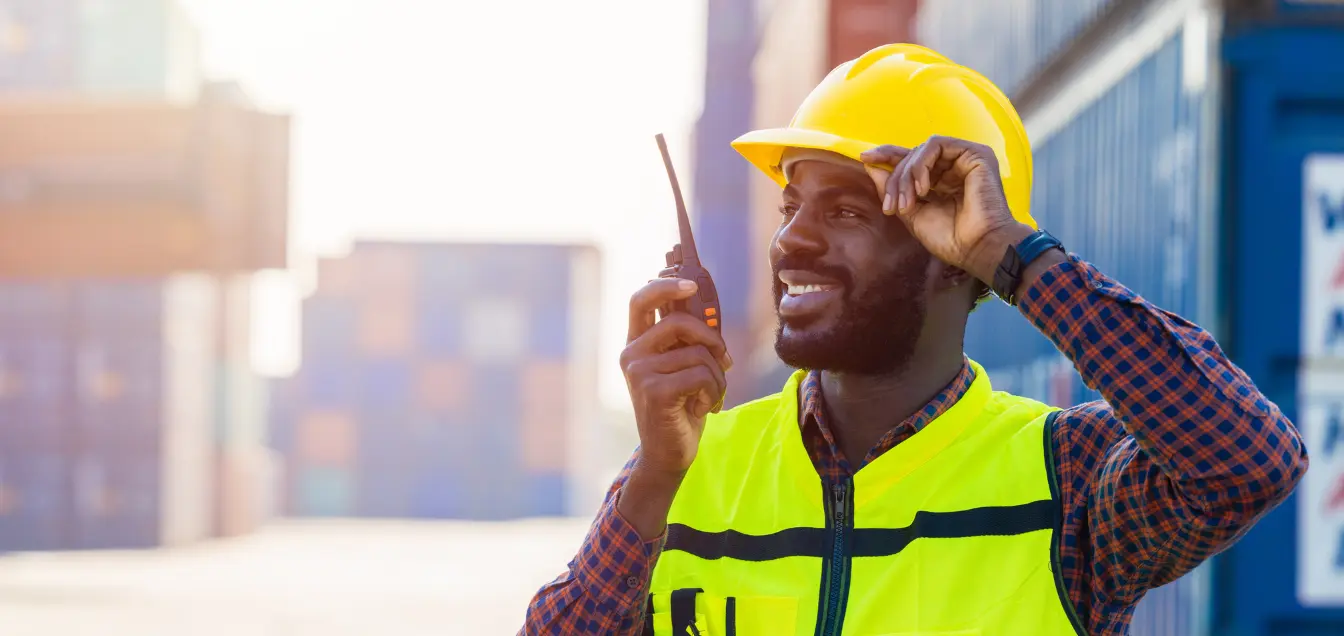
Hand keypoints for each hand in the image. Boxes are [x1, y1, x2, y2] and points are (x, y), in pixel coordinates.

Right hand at [620, 278, 731, 478]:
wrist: (669, 454)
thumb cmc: (681, 407)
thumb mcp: (684, 368)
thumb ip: (689, 340)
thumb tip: (708, 314)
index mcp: (637, 343)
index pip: (641, 299)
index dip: (665, 285)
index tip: (691, 284)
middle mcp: (631, 354)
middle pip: (678, 322)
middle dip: (711, 338)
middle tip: (723, 358)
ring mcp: (639, 372)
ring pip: (697, 353)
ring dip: (717, 376)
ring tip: (709, 395)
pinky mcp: (654, 390)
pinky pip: (700, 374)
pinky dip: (713, 392)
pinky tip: (702, 407)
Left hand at [861, 136, 1032, 281]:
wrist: (978, 249)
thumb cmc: (950, 239)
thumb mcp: (912, 213)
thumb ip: (893, 189)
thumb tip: (870, 166)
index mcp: (941, 181)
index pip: (911, 161)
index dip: (887, 156)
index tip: (864, 158)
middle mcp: (953, 167)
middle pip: (911, 157)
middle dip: (895, 180)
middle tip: (892, 206)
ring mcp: (965, 159)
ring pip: (921, 150)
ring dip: (907, 175)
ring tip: (907, 202)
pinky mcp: (975, 153)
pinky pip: (936, 145)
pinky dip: (922, 164)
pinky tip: (922, 188)